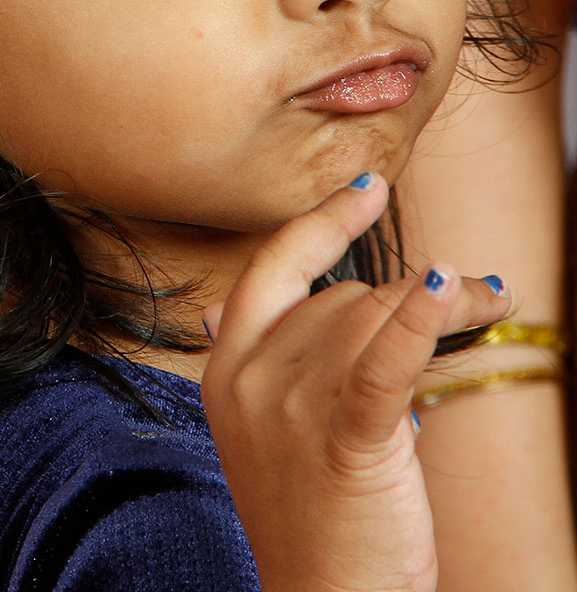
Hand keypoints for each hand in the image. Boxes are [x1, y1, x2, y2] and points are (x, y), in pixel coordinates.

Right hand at [200, 174, 508, 591]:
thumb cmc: (303, 515)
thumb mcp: (255, 429)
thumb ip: (245, 360)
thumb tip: (214, 308)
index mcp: (225, 367)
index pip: (270, 267)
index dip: (320, 222)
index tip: (366, 190)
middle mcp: (249, 376)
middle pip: (340, 296)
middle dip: (408, 294)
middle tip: (479, 293)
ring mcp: (290, 405)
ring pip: (372, 317)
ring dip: (445, 301)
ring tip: (491, 300)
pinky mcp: (344, 438)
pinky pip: (383, 361)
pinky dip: (419, 320)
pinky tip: (448, 289)